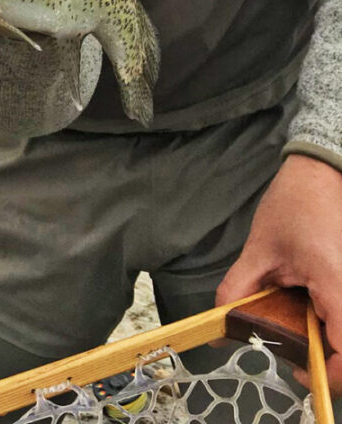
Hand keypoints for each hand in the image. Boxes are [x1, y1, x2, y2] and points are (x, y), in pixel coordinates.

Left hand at [216, 154, 341, 393]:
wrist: (318, 176)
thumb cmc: (293, 205)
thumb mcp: (258, 249)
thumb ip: (237, 289)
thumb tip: (221, 329)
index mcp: (335, 283)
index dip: (328, 374)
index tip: (298, 370)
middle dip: (323, 361)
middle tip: (289, 351)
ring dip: (325, 341)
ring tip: (293, 326)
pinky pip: (341, 316)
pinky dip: (327, 324)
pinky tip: (304, 310)